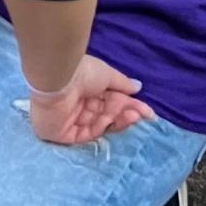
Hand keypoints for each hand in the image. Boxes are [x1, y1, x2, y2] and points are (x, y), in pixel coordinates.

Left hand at [21, 53, 153, 145]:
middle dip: (125, 113)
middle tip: (142, 114)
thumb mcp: (106, 74)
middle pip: (105, 114)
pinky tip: (112, 119)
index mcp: (84, 88)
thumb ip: (121, 83)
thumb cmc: (81, 72)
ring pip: (99, 125)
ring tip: (133, 115)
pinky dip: (101, 127)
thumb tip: (138, 87)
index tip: (147, 112)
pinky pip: (87, 134)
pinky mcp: (63, 134)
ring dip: (117, 120)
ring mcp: (69, 120)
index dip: (128, 106)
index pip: (109, 100)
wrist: (57, 79)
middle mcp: (77, 104)